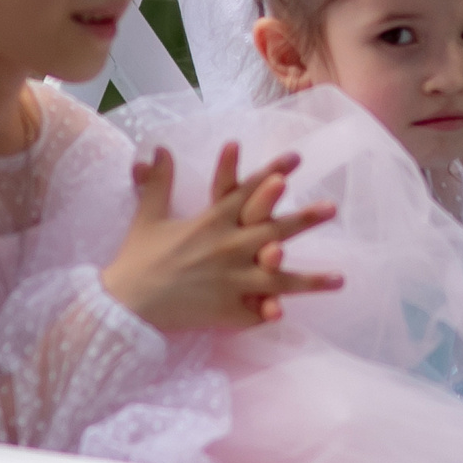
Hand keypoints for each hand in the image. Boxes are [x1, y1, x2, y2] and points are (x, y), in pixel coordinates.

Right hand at [100, 142, 340, 333]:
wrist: (122, 305)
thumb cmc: (136, 259)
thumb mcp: (148, 216)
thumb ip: (158, 181)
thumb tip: (159, 147)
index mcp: (209, 222)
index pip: (246, 192)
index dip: (272, 172)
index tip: (296, 158)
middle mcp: (225, 248)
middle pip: (272, 230)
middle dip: (304, 219)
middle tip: (332, 207)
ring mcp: (228, 282)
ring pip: (276, 280)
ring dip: (310, 279)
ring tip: (340, 278)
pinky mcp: (224, 311)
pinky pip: (255, 314)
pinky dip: (274, 314)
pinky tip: (299, 315)